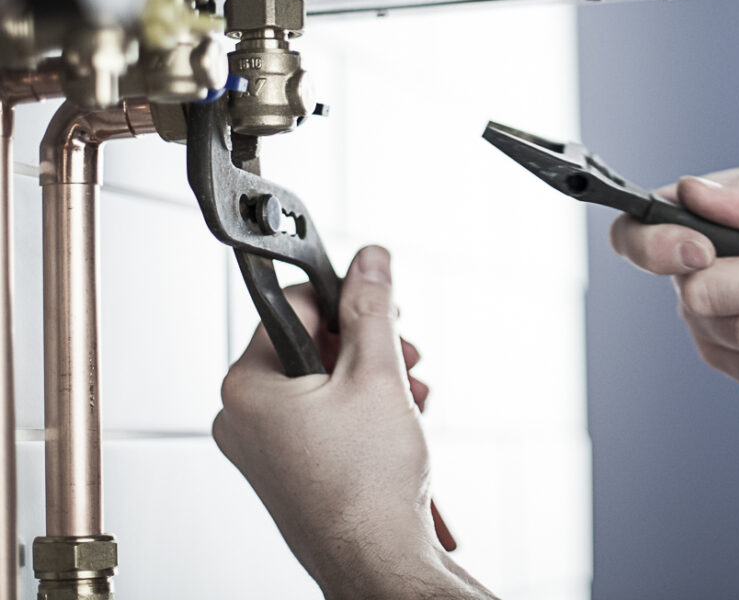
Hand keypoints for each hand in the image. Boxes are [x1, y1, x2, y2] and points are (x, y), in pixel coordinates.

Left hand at [213, 246, 490, 599]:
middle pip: (312, 344)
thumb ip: (372, 307)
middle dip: (367, 347)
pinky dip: (362, 412)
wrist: (377, 562)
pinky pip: (323, 417)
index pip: (295, 305)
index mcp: (248, 387)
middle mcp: (244, 418)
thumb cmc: (368, 487)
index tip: (380, 310)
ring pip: (324, 382)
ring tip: (409, 398)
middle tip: (405, 359)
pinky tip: (395, 424)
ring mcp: (264, 449)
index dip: (346, 301)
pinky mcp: (287, 470)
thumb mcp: (377, 374)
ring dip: (372, 379)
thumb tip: (370, 260)